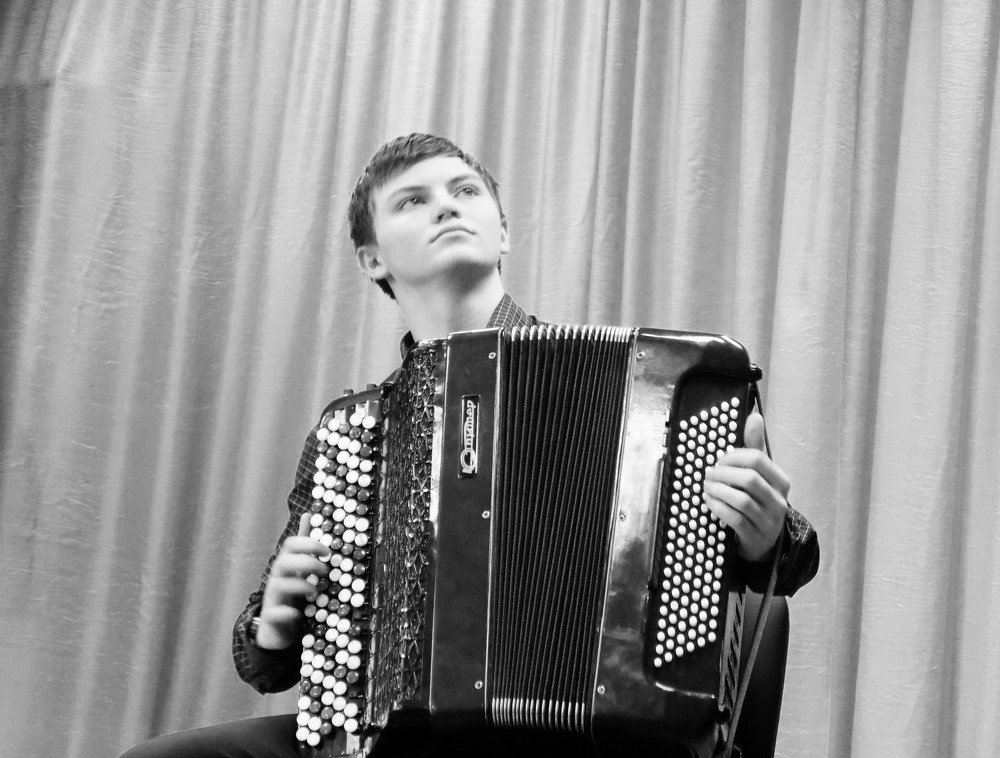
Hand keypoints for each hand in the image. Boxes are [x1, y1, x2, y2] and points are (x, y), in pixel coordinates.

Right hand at [256, 512, 330, 649]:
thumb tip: (308, 514)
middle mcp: (276, 579)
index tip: (328, 552)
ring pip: (277, 585)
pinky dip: (287, 612)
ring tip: (315, 592)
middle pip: (283, 562)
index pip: (290, 545)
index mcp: (285, 565)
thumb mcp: (300, 568)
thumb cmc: (293, 594)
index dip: (309, 544)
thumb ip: (304, 545)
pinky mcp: (271, 618)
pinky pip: (274, 613)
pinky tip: (298, 613)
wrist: (278, 629)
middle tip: (325, 571)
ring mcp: (272, 598)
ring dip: (300, 586)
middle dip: (306, 563)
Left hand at [702, 411, 788, 562]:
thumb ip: (754, 447)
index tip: (718, 460)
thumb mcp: (758, 475)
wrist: (764, 542)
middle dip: (723, 474)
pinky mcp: (756, 537)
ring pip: (742, 500)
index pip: (757, 459)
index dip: (733, 456)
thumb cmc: (757, 501)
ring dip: (718, 491)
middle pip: (749, 479)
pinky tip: (709, 501)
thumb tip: (754, 416)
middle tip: (708, 474)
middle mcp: (779, 501)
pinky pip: (735, 519)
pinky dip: (718, 507)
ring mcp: (769, 521)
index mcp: (781, 482)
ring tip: (706, 487)